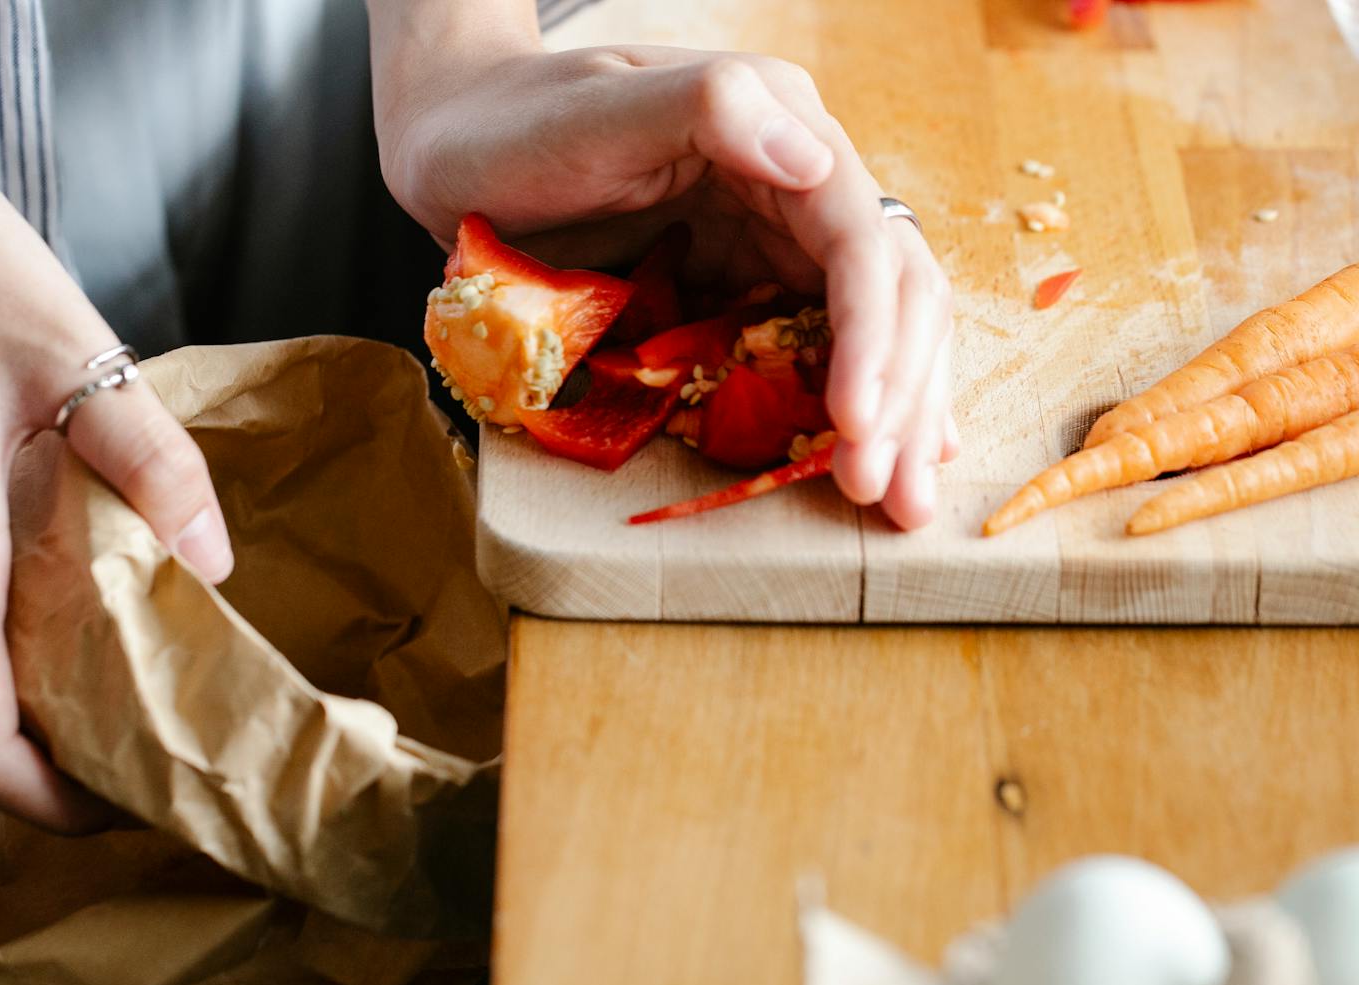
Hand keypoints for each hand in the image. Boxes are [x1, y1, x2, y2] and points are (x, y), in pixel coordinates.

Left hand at [376, 42, 958, 528]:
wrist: (455, 148)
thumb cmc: (514, 124)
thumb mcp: (599, 110)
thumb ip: (709, 110)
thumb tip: (817, 161)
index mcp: (781, 126)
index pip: (860, 241)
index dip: (872, 336)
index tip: (854, 421)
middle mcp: (798, 181)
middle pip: (891, 293)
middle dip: (899, 394)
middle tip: (881, 490)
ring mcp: (774, 238)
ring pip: (875, 327)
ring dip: (897, 415)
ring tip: (903, 500)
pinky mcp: (743, 286)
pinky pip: (818, 349)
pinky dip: (858, 404)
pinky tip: (882, 453)